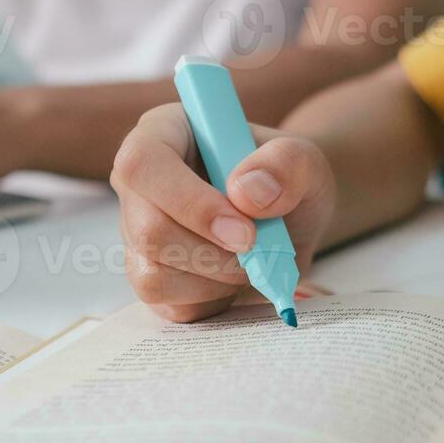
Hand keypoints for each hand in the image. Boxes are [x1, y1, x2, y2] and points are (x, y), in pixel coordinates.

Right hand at [112, 104, 335, 323]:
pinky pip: (170, 307)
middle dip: (214, 253)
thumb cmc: (287, 179)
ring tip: (251, 260)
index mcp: (163, 134)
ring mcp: (138, 235)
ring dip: (217, 279)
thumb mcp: (305, 159)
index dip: (190, 203)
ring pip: (153, 277)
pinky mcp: (151, 278)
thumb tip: (246, 193)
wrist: (291, 218)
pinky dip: (215, 301)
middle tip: (260, 248)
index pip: (143, 164)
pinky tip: (235, 278)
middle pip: (147, 231)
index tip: (245, 231)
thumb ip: (286, 164)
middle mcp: (139, 186)